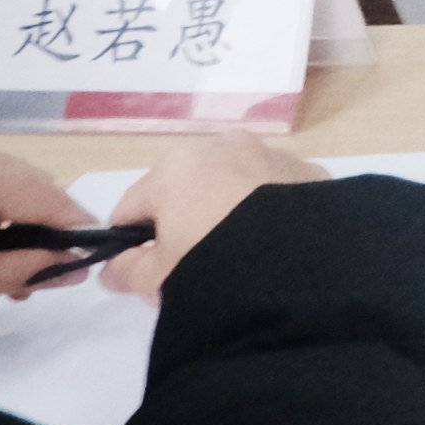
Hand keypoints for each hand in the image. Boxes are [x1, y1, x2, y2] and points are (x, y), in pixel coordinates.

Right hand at [103, 134, 323, 299]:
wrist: (295, 270)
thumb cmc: (209, 265)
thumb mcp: (154, 278)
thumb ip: (124, 269)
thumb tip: (112, 268)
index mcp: (176, 166)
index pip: (133, 206)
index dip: (130, 241)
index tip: (140, 268)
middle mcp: (224, 146)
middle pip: (187, 189)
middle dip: (185, 220)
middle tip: (194, 262)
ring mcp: (272, 154)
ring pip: (235, 184)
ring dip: (229, 210)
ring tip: (239, 253)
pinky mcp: (311, 172)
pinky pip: (276, 191)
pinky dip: (270, 212)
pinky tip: (274, 243)